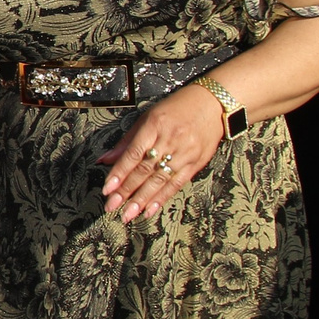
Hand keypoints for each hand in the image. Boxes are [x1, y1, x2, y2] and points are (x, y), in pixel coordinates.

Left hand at [97, 83, 226, 221]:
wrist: (213, 104)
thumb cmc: (177, 108)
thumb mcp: (148, 117)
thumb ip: (127, 141)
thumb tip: (105, 160)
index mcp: (154, 126)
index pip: (133, 154)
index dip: (119, 173)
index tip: (107, 189)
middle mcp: (169, 140)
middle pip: (145, 170)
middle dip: (126, 191)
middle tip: (112, 207)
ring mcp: (185, 153)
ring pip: (160, 180)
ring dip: (142, 200)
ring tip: (128, 214)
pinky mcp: (196, 163)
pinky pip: (176, 184)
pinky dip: (162, 198)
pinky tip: (150, 210)